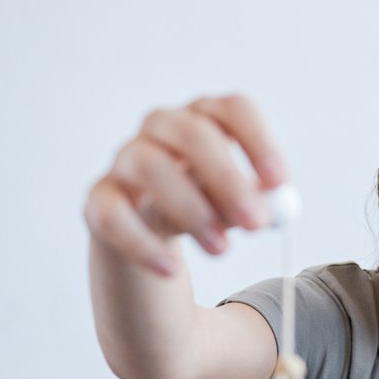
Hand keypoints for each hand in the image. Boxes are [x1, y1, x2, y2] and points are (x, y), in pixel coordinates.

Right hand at [84, 95, 287, 275]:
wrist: (152, 239)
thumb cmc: (206, 207)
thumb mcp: (237, 205)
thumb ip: (254, 203)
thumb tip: (267, 208)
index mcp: (206, 119)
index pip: (234, 109)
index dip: (258, 140)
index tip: (278, 181)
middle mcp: (162, 128)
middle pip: (192, 134)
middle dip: (228, 180)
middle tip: (256, 222)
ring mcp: (126, 160)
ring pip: (149, 166)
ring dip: (191, 209)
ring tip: (222, 249)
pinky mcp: (100, 199)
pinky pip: (113, 215)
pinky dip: (142, 243)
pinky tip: (170, 268)